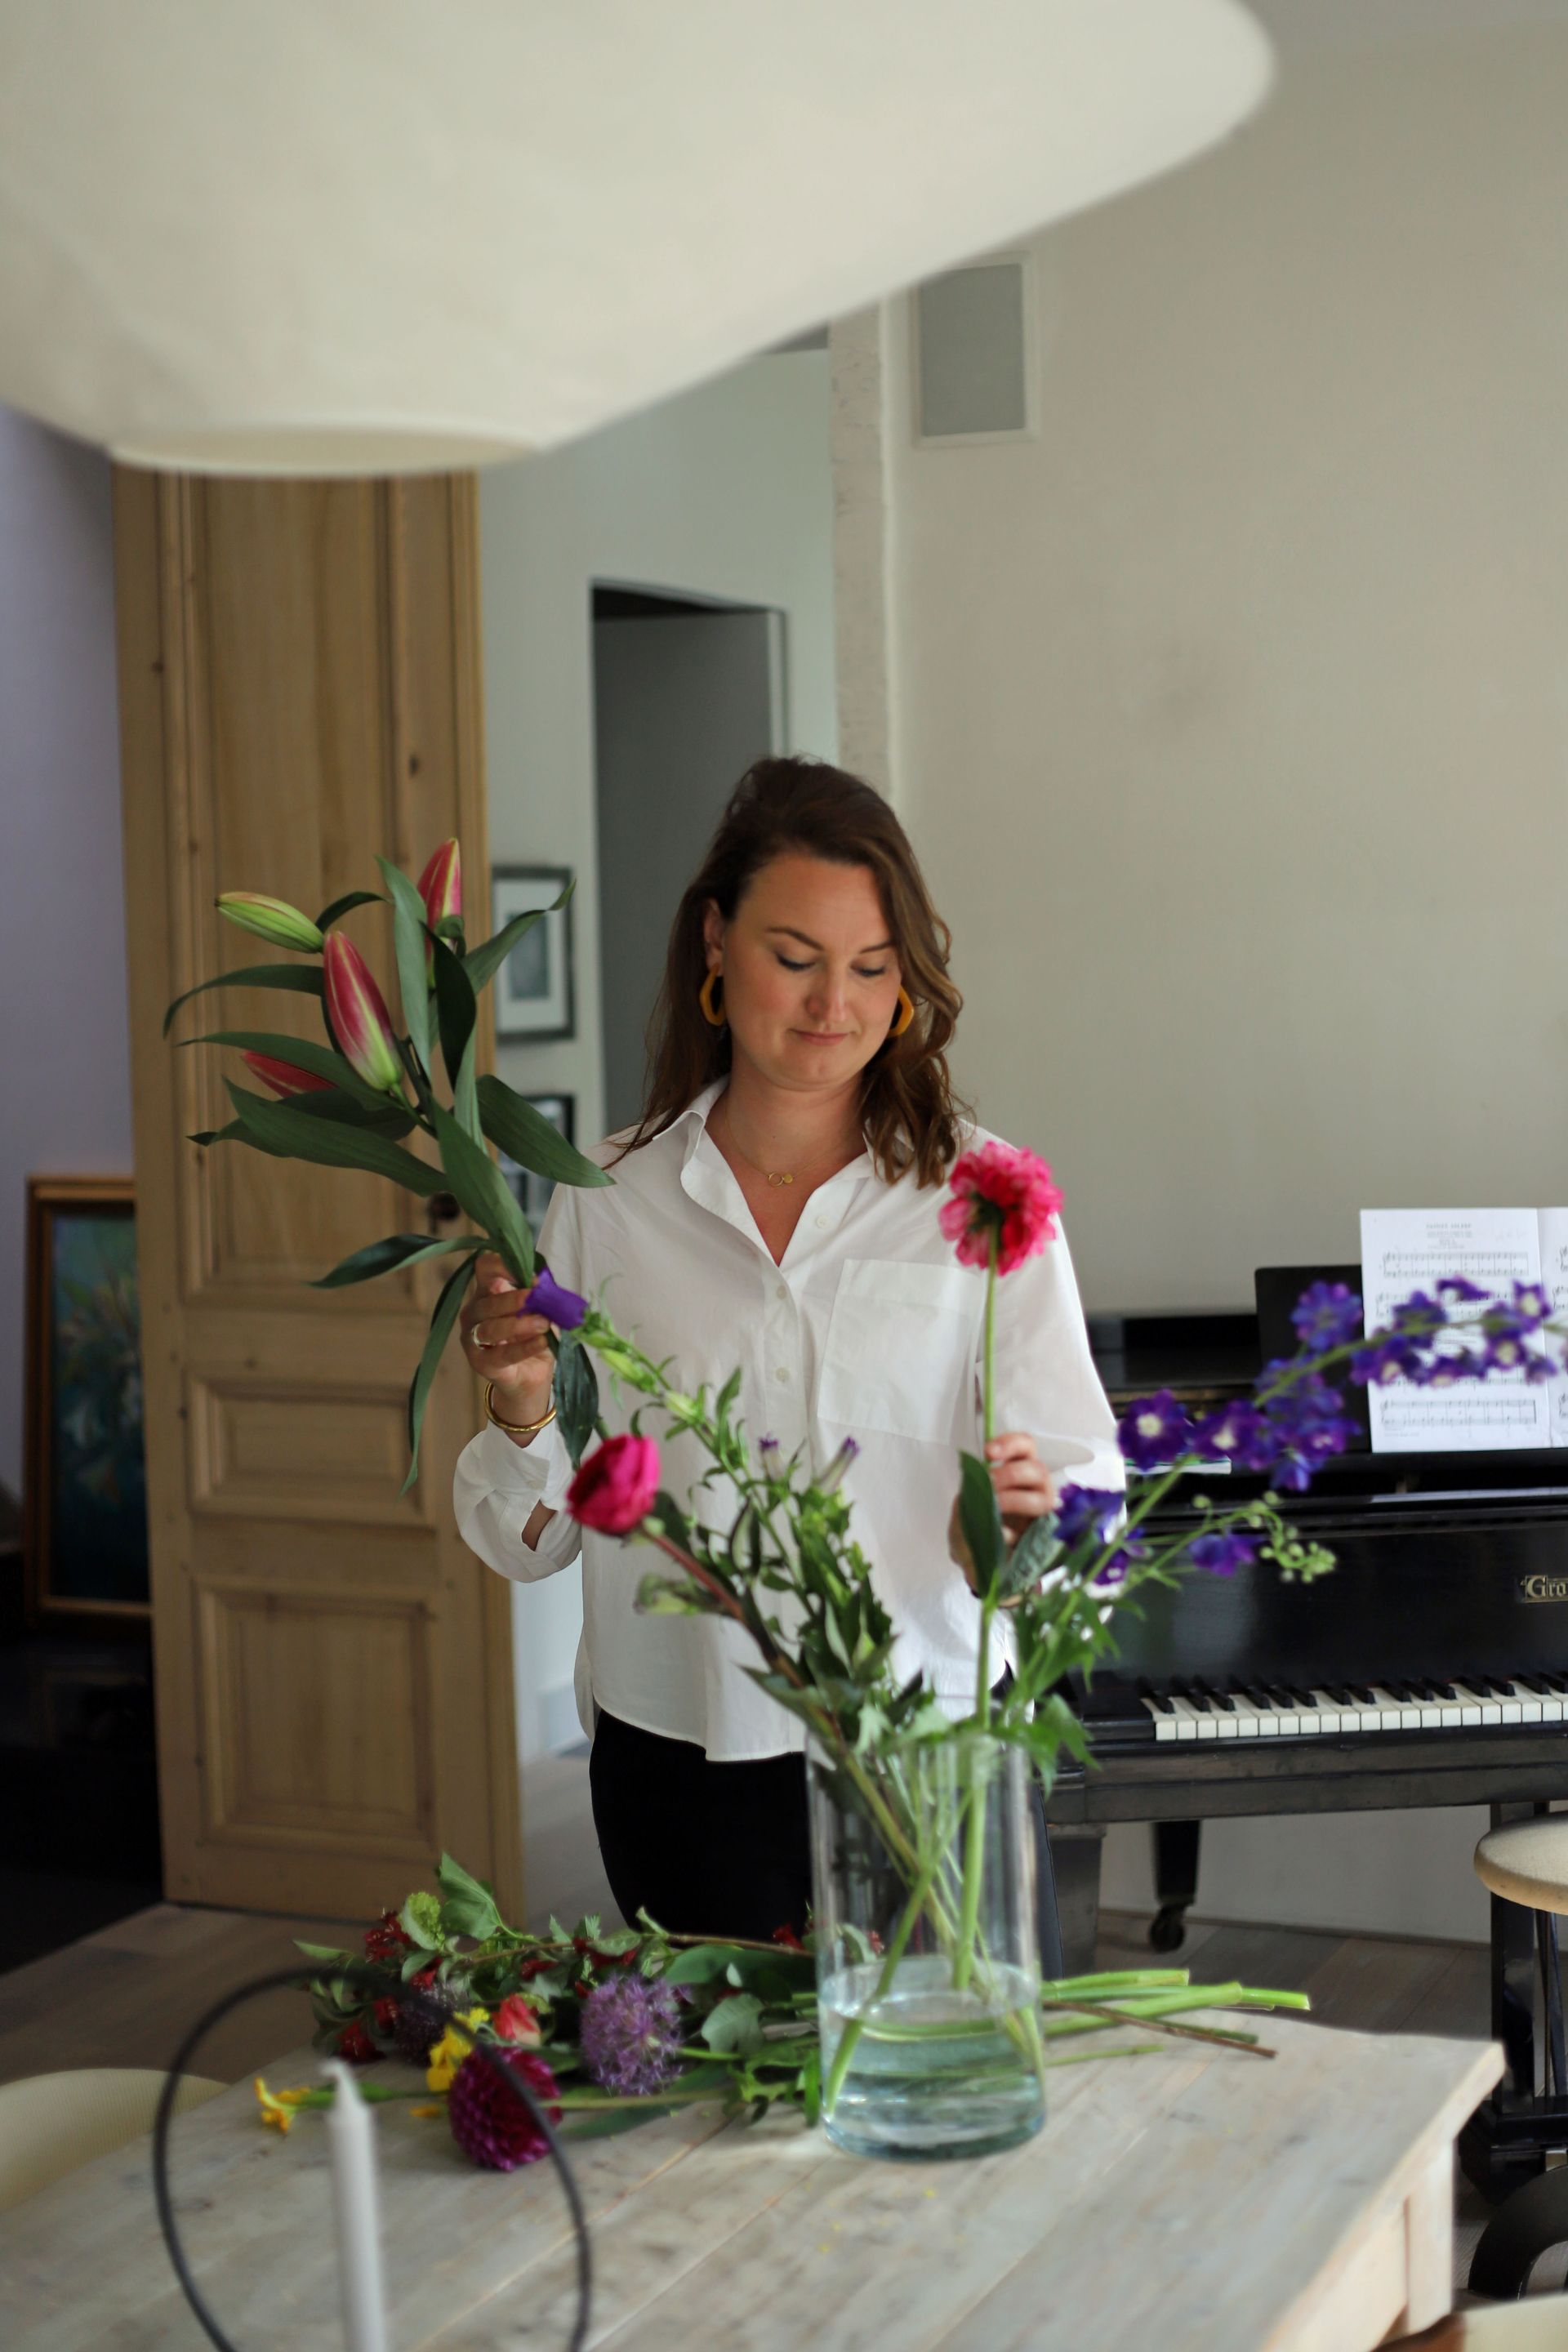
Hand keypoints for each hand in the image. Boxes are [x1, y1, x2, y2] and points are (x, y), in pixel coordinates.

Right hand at [459, 1251, 554, 1437]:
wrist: (530, 1377)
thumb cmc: (531, 1337)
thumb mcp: (539, 1312)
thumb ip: (538, 1296)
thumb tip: (542, 1284)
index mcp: (486, 1293)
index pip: (484, 1268)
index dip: (501, 1264)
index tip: (524, 1271)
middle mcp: (474, 1313)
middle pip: (487, 1301)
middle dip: (514, 1300)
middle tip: (538, 1300)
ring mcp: (472, 1339)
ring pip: (490, 1328)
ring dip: (519, 1324)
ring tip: (543, 1323)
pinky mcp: (481, 1363)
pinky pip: (503, 1354)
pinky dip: (525, 1347)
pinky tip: (542, 1342)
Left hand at [949, 1432, 1056, 1595]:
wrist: (975, 1558)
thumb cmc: (974, 1523)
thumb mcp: (965, 1504)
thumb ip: (971, 1491)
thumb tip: (976, 1487)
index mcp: (1018, 1470)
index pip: (1025, 1446)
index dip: (1010, 1444)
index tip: (988, 1453)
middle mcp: (1036, 1488)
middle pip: (1038, 1470)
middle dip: (1011, 1473)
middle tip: (989, 1482)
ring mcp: (1041, 1513)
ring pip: (1043, 1499)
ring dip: (1015, 1499)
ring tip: (995, 1506)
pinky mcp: (1041, 1538)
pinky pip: (1039, 1530)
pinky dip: (1017, 1531)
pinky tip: (1002, 1534)